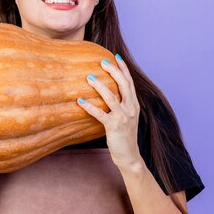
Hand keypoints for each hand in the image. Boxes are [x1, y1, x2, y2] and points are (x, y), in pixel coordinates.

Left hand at [76, 55, 143, 170]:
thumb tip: (107, 94)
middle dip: (114, 71)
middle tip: (102, 62)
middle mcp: (131, 109)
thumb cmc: (124, 136)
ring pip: (112, 97)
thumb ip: (121, 106)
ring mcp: (123, 118)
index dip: (124, 69)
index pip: (130, 83)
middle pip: (124, 85)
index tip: (116, 56)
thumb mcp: (126, 118)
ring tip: (89, 77)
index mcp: (134, 105)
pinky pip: (100, 115)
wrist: (130, 156)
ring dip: (100, 86)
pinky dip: (90, 107)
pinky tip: (79, 101)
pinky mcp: (114, 127)